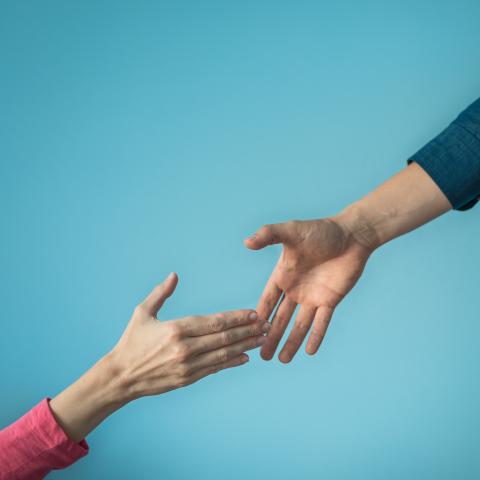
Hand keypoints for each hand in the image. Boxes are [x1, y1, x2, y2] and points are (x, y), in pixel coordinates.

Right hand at [50, 273, 267, 440]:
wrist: (120, 376)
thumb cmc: (132, 341)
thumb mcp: (143, 312)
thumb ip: (161, 293)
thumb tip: (175, 275)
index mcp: (176, 328)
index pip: (215, 321)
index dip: (236, 317)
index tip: (253, 313)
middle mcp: (185, 348)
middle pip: (224, 337)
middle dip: (247, 330)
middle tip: (266, 324)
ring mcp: (188, 365)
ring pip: (223, 354)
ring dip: (245, 346)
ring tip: (261, 339)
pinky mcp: (188, 379)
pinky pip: (215, 369)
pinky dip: (231, 362)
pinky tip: (245, 357)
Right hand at [245, 218, 371, 362]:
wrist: (351, 234)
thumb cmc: (320, 230)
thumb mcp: (291, 230)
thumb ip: (268, 235)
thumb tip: (246, 242)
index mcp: (283, 275)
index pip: (267, 300)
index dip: (259, 316)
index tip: (248, 333)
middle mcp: (296, 289)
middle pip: (280, 318)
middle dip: (271, 337)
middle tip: (261, 357)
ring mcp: (313, 297)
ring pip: (299, 325)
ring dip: (290, 341)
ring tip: (281, 360)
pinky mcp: (330, 300)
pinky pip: (322, 322)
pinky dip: (316, 336)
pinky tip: (309, 351)